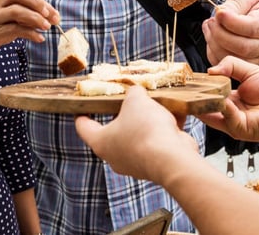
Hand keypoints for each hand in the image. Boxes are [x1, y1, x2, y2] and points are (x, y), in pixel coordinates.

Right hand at [0, 0, 59, 59]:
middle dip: (37, 3)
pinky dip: (29, 33)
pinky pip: (13, 29)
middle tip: (51, 15)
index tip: (55, 14)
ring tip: (47, 27)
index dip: (42, 2)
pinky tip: (39, 38)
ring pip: (16, 11)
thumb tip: (48, 19)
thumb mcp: (10, 19)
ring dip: (34, 18)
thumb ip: (26, 16)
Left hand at [75, 86, 199, 181]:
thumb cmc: (146, 130)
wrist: (172, 159)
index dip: (82, 113)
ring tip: (158, 105)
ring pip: (139, 136)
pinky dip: (165, 130)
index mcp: (100, 142)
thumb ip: (133, 93)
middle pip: (114, 130)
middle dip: (124, 113)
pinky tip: (175, 116)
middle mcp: (115, 156)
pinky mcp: (156, 165)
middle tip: (131, 99)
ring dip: (148, 121)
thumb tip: (137, 93)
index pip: (83, 126)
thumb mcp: (136, 100)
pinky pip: (158, 143)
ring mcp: (136, 163)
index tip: (84, 104)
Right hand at [197, 56, 258, 143]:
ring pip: (210, 113)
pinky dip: (224, 107)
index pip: (207, 93)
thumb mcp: (250, 71)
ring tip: (200, 90)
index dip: (199, 86)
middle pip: (204, 105)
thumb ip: (230, 65)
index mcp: (229, 100)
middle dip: (195, 96)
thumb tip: (210, 70)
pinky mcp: (239, 129)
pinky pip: (226, 118)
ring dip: (205, 102)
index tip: (189, 77)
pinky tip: (225, 98)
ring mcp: (232, 122)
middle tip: (186, 85)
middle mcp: (228, 112)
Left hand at [202, 0, 258, 64]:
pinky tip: (211, 36)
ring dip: (215, 44)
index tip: (218, 12)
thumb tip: (220, 14)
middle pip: (244, 48)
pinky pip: (228, 66)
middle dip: (220, 35)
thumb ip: (235, 4)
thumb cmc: (257, 1)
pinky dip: (213, 52)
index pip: (253, 28)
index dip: (232, 22)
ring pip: (235, 59)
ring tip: (210, 26)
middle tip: (212, 20)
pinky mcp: (248, 63)